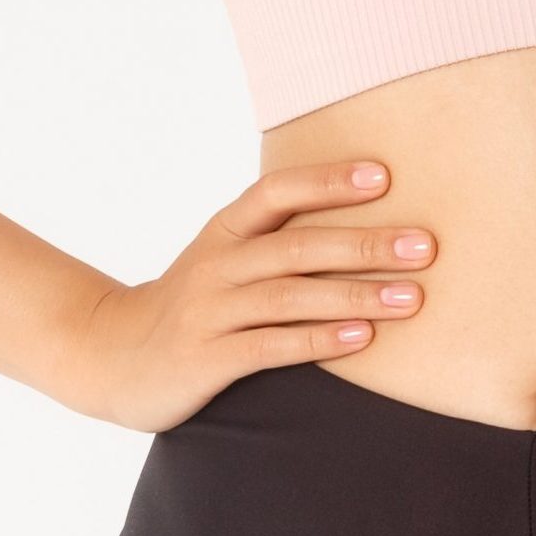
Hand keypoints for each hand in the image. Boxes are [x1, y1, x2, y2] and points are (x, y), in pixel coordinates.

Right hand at [60, 159, 435, 431]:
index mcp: (225, 229)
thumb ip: (277, 239)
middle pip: (298, 245)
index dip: (328, 180)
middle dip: (366, 244)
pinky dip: (319, 341)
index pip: (277, 191)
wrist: (110, 356)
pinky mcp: (207, 358)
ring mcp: (210, 311)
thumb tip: (364, 218)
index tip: (384, 176)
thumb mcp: (224, 258)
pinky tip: (362, 339)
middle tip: (425, 246)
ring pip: (291, 296)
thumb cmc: (194, 302)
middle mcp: (218, 263)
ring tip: (412, 298)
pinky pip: (270, 346)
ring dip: (356, 295)